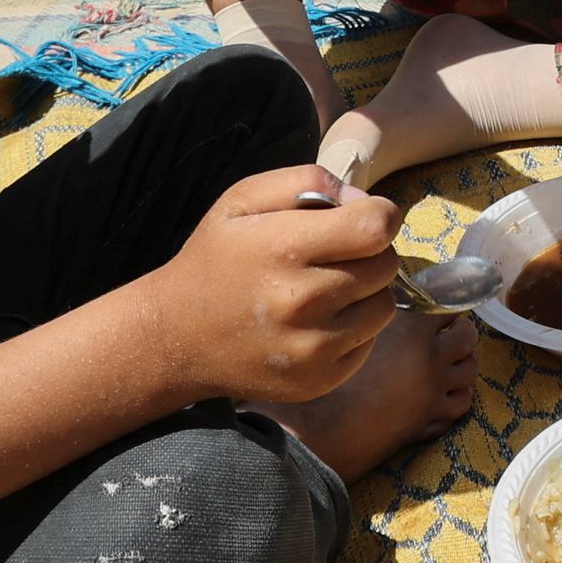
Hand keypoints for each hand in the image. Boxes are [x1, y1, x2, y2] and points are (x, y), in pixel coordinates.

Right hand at [154, 167, 404, 402]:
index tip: (361, 218)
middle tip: (334, 254)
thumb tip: (363, 199)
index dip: (379, 214)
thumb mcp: (243, 200)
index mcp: (284, 249)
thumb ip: (306, 182)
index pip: (376, 227)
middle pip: (385, 265)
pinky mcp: (320, 380)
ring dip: (366, 292)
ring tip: (326, 288)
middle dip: (369, 252)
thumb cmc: (216, 259)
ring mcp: (313, 348)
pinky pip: (369, 342)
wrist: (176, 337)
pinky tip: (318, 321)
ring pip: (384, 306)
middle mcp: (302, 302)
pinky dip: (354, 328)